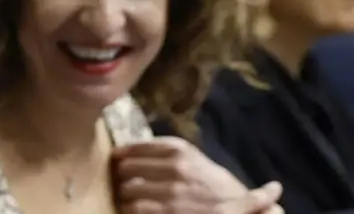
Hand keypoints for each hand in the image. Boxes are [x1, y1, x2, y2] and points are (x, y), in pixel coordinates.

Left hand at [112, 136, 282, 212]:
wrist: (238, 208)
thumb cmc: (212, 183)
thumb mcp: (193, 158)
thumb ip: (165, 153)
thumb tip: (127, 152)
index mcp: (179, 149)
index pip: (135, 147)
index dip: (121, 154)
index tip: (116, 158)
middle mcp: (175, 168)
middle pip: (127, 168)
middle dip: (122, 176)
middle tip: (123, 181)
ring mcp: (172, 193)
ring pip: (127, 191)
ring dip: (124, 196)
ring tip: (128, 199)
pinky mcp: (168, 213)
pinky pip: (135, 210)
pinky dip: (131, 211)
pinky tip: (135, 210)